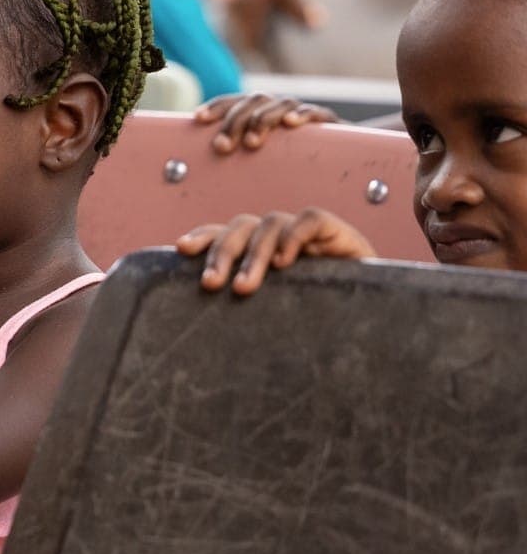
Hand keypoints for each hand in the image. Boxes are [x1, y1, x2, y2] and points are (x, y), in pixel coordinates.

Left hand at [176, 208, 375, 295]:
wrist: (373, 310)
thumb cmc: (317, 313)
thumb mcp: (276, 309)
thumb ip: (248, 307)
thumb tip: (205, 333)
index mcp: (256, 249)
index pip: (223, 233)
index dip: (202, 237)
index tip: (181, 249)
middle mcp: (275, 234)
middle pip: (239, 229)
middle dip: (222, 255)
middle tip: (211, 285)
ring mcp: (303, 230)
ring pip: (268, 226)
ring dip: (253, 256)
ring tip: (245, 287)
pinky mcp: (334, 230)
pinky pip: (310, 220)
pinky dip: (294, 237)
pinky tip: (285, 262)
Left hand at [195, 93, 337, 153]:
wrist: (335, 157)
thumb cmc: (286, 160)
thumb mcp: (258, 157)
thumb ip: (235, 156)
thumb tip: (201, 168)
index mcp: (256, 110)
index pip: (232, 102)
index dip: (215, 107)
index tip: (198, 119)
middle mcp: (276, 106)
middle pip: (252, 102)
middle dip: (234, 123)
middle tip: (222, 147)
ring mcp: (300, 111)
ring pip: (279, 104)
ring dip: (262, 120)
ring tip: (251, 142)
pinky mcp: (326, 121)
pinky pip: (314, 112)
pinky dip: (302, 115)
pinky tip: (290, 123)